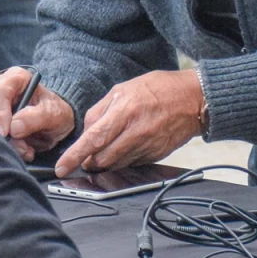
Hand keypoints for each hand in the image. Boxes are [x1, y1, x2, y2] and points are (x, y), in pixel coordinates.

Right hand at [0, 67, 75, 161]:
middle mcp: (0, 91)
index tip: (5, 131)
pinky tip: (24, 150)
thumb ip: (35, 118)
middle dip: (3, 132)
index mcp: (15, 78)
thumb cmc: (55, 111)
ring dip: (8, 142)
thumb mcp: (53, 113)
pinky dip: (9, 147)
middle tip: (22, 146)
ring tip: (27, 149)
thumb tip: (13, 128)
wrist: (57, 124)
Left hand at [54, 70, 203, 177]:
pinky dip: (122, 159)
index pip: (93, 140)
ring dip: (104, 162)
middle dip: (88, 161)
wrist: (193, 99)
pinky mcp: (155, 155)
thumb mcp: (123, 89)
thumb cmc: (158, 89)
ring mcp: (146, 147)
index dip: (74, 156)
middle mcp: (135, 133)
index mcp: (124, 112)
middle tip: (85, 157)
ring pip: (115, 165)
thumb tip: (86, 131)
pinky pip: (131, 163)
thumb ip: (100, 110)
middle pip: (102, 158)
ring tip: (106, 150)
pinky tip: (126, 145)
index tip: (62, 168)